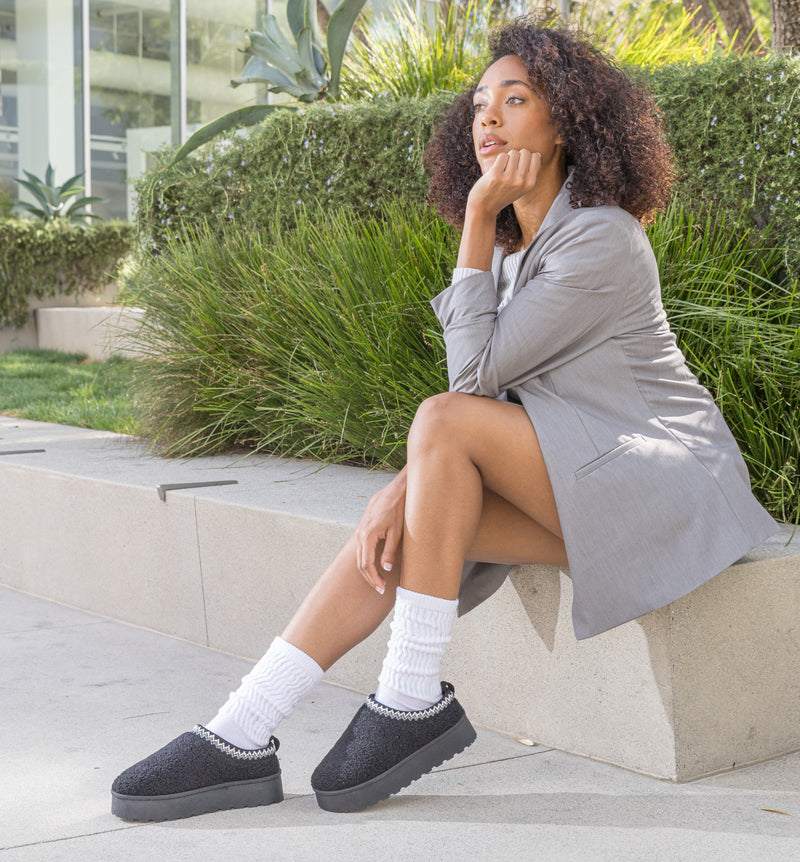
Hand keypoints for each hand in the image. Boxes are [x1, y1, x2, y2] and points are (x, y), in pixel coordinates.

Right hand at [355, 469, 406, 594]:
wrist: (395, 491)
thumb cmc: (398, 509)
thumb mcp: (397, 532)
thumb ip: (390, 551)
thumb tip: (385, 568)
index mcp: (367, 536)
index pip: (366, 564)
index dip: (373, 578)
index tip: (381, 588)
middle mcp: (360, 534)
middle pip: (360, 563)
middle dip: (370, 577)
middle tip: (381, 588)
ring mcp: (360, 531)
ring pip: (359, 556)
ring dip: (368, 569)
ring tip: (379, 579)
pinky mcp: (363, 528)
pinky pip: (361, 548)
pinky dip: (366, 559)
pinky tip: (375, 564)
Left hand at [468, 148, 541, 217]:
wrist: (485, 207)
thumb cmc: (503, 194)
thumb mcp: (521, 188)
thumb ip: (530, 173)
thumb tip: (537, 154)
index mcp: (530, 183)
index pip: (535, 157)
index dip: (526, 158)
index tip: (519, 166)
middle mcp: (521, 181)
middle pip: (525, 152)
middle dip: (517, 156)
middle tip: (509, 168)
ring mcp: (509, 178)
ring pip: (513, 153)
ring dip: (507, 158)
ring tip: (502, 170)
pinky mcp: (496, 174)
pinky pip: (502, 156)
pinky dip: (498, 160)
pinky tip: (495, 170)